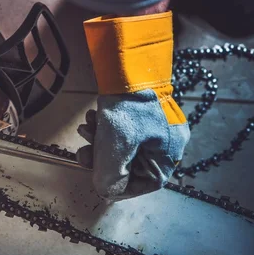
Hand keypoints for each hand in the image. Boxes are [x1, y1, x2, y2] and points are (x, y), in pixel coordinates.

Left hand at [80, 10, 188, 199]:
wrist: (127, 64)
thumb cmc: (126, 108)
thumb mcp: (115, 147)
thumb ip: (110, 175)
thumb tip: (105, 190)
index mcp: (169, 154)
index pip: (146, 183)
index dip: (121, 186)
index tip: (99, 181)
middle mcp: (167, 142)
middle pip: (131, 163)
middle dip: (103, 159)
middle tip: (83, 153)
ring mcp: (154, 126)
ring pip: (122, 145)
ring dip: (100, 142)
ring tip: (85, 129)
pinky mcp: (140, 112)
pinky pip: (121, 130)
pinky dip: (104, 128)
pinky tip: (91, 118)